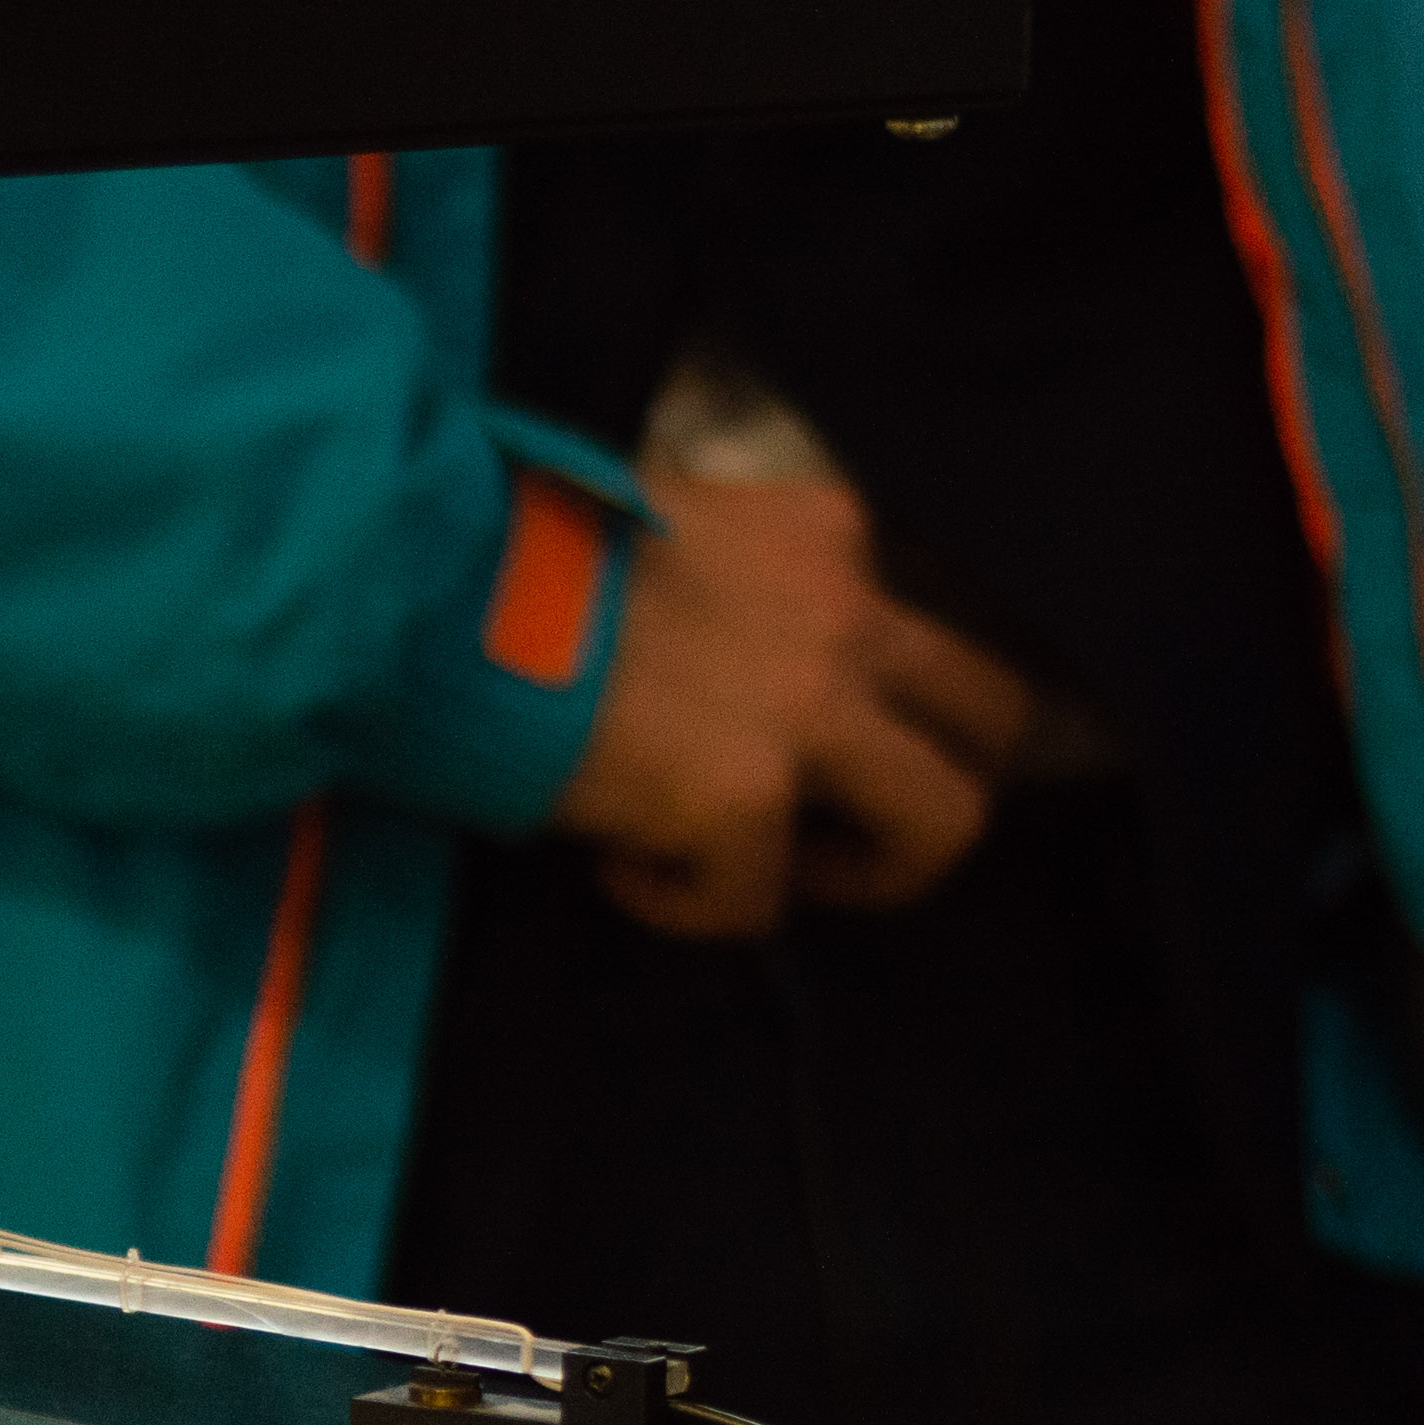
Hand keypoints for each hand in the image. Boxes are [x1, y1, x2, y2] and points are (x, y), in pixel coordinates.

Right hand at [549, 478, 1038, 941]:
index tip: (787, 738)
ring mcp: (808, 708)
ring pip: (945, 820)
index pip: (913, 623)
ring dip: (868, 871)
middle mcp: (844, 612)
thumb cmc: (509, 554)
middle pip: (990, 715)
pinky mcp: (746, 798)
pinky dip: (686, 903)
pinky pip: (755, 901)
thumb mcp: (654, 521)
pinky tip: (615, 865)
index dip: (866, 701)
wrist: (433, 591)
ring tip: (759, 872)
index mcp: (822, 533)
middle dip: (928, 790)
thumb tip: (697, 655)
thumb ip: (721, 576)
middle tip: (839, 834)